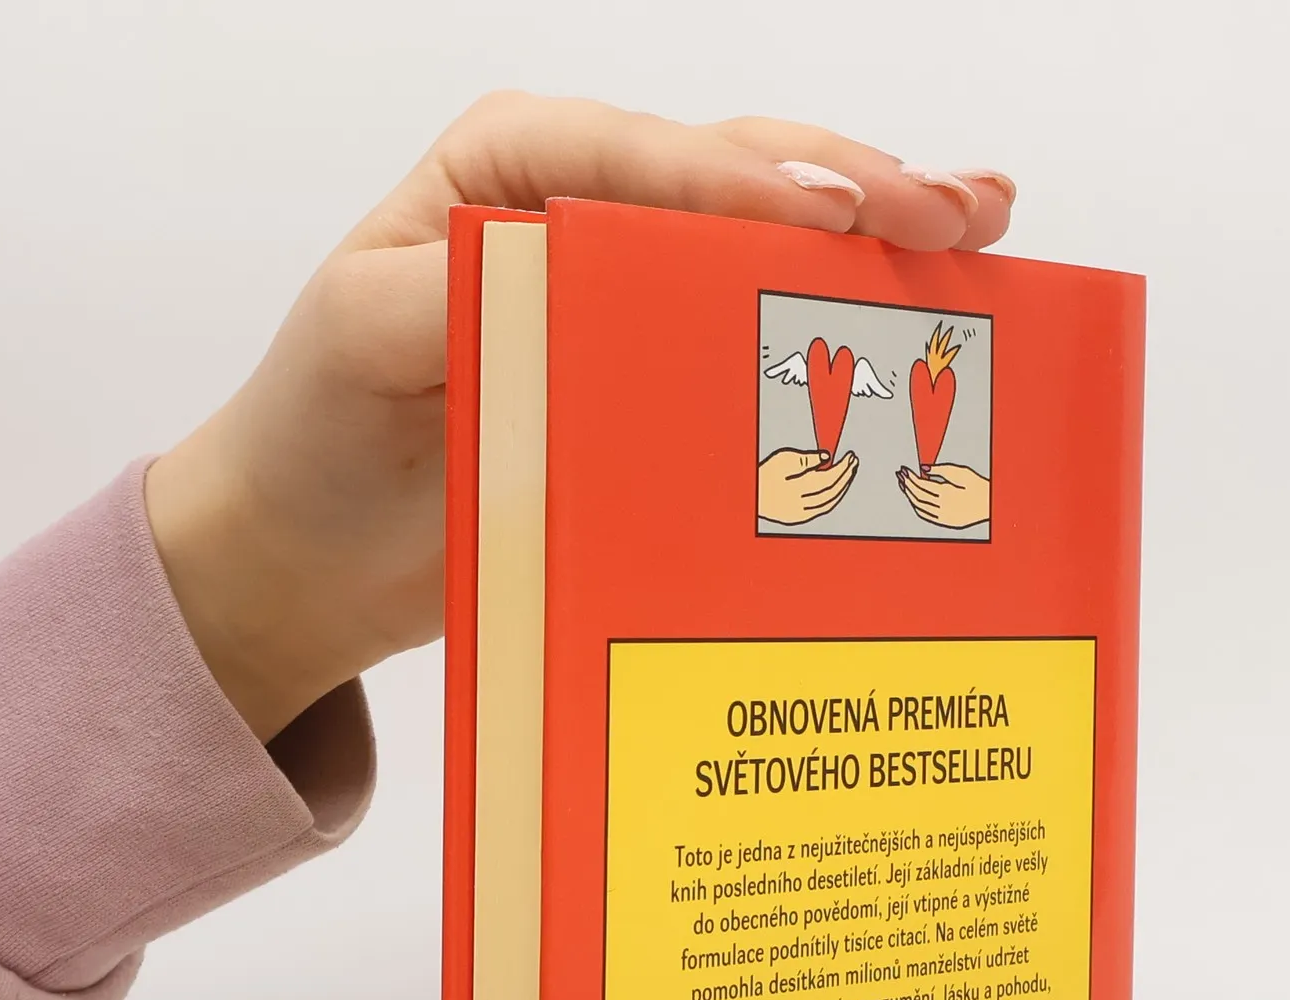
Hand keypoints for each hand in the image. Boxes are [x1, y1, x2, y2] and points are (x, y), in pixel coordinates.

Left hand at [144, 93, 1014, 739]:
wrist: (310, 552)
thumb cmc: (320, 430)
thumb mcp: (369, 335)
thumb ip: (475, 283)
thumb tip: (594, 262)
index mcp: (514, 170)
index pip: (654, 158)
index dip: (755, 182)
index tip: (846, 215)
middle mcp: (587, 213)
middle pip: (743, 180)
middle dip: (857, 191)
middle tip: (958, 215)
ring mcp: (631, 296)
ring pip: (773, 247)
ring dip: (878, 239)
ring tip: (980, 233)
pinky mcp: (655, 379)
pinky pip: (758, 340)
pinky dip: (838, 330)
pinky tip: (917, 314)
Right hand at [758, 448, 858, 524]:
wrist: (752, 495)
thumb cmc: (767, 473)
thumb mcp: (783, 459)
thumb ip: (806, 459)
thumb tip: (827, 457)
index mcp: (793, 488)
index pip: (826, 479)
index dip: (841, 468)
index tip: (850, 457)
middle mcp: (798, 504)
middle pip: (831, 491)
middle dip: (845, 476)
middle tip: (854, 462)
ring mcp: (800, 514)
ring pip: (830, 503)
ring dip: (843, 487)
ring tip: (850, 472)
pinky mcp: (800, 518)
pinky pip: (823, 510)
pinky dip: (834, 498)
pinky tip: (840, 488)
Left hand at [898, 464, 991, 529]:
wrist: (990, 505)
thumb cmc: (978, 487)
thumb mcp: (963, 473)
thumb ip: (942, 470)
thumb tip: (924, 468)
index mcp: (947, 493)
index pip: (921, 485)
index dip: (910, 477)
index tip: (904, 470)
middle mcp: (943, 507)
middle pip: (917, 495)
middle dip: (906, 484)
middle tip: (900, 475)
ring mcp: (943, 516)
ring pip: (919, 506)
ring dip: (909, 495)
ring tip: (903, 485)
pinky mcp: (944, 522)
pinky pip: (924, 515)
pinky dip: (916, 506)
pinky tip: (912, 499)